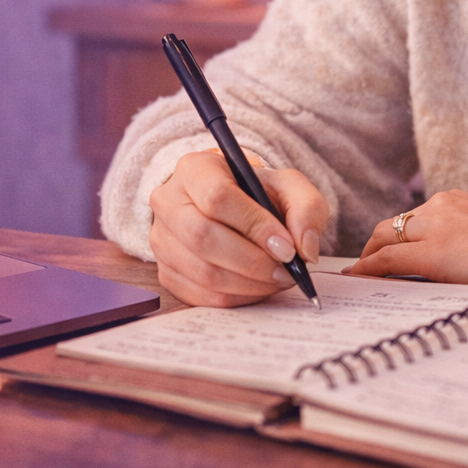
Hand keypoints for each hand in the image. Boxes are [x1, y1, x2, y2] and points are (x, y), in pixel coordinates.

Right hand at [148, 149, 328, 307]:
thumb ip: (306, 209)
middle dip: (252, 261)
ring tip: (278, 279)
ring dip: (248, 284)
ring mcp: (161, 240)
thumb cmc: (258, 194)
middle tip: (286, 271)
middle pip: (202, 237)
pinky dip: (237, 298)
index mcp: (195, 169)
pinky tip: (258, 287)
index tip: (286, 246)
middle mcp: (168, 201)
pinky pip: (200, 296)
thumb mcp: (289, 187)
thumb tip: (303, 250)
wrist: (233, 208)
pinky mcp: (165, 272)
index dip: (254, 225)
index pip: (217, 197)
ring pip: (202, 272)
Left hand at [347, 190, 467, 300]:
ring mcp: (437, 227)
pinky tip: (360, 281)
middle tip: (364, 271)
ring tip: (360, 280)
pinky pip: (390, 260)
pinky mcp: (437, 253)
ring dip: (369, 260)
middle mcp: (440, 208)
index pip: (410, 221)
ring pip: (385, 240)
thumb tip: (462, 263)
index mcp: (455, 202)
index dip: (390, 240)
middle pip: (390, 227)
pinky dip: (370, 270)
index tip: (379, 255)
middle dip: (373, 249)